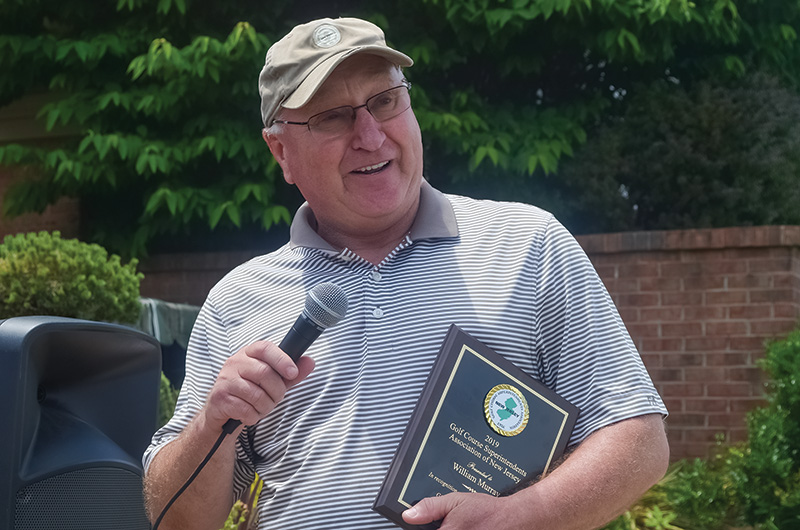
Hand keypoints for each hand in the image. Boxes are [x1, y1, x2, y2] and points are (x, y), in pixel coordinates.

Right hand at [202, 340, 314, 430]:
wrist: (221, 411)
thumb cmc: (249, 391)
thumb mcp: (272, 380)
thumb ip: (291, 372)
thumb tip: (310, 362)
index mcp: (249, 353)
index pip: (265, 348)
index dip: (282, 359)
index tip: (293, 373)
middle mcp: (235, 362)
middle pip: (264, 373)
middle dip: (277, 391)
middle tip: (275, 398)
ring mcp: (225, 380)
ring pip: (256, 394)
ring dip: (265, 406)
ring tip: (261, 407)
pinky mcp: (220, 398)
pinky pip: (246, 410)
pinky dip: (253, 416)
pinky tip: (249, 413)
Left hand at [402, 492, 520, 529]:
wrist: (514, 519)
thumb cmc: (487, 511)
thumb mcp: (456, 500)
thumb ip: (430, 508)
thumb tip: (409, 515)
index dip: (422, 529)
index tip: (427, 526)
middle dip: (439, 529)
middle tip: (448, 524)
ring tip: (459, 526)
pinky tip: (467, 529)